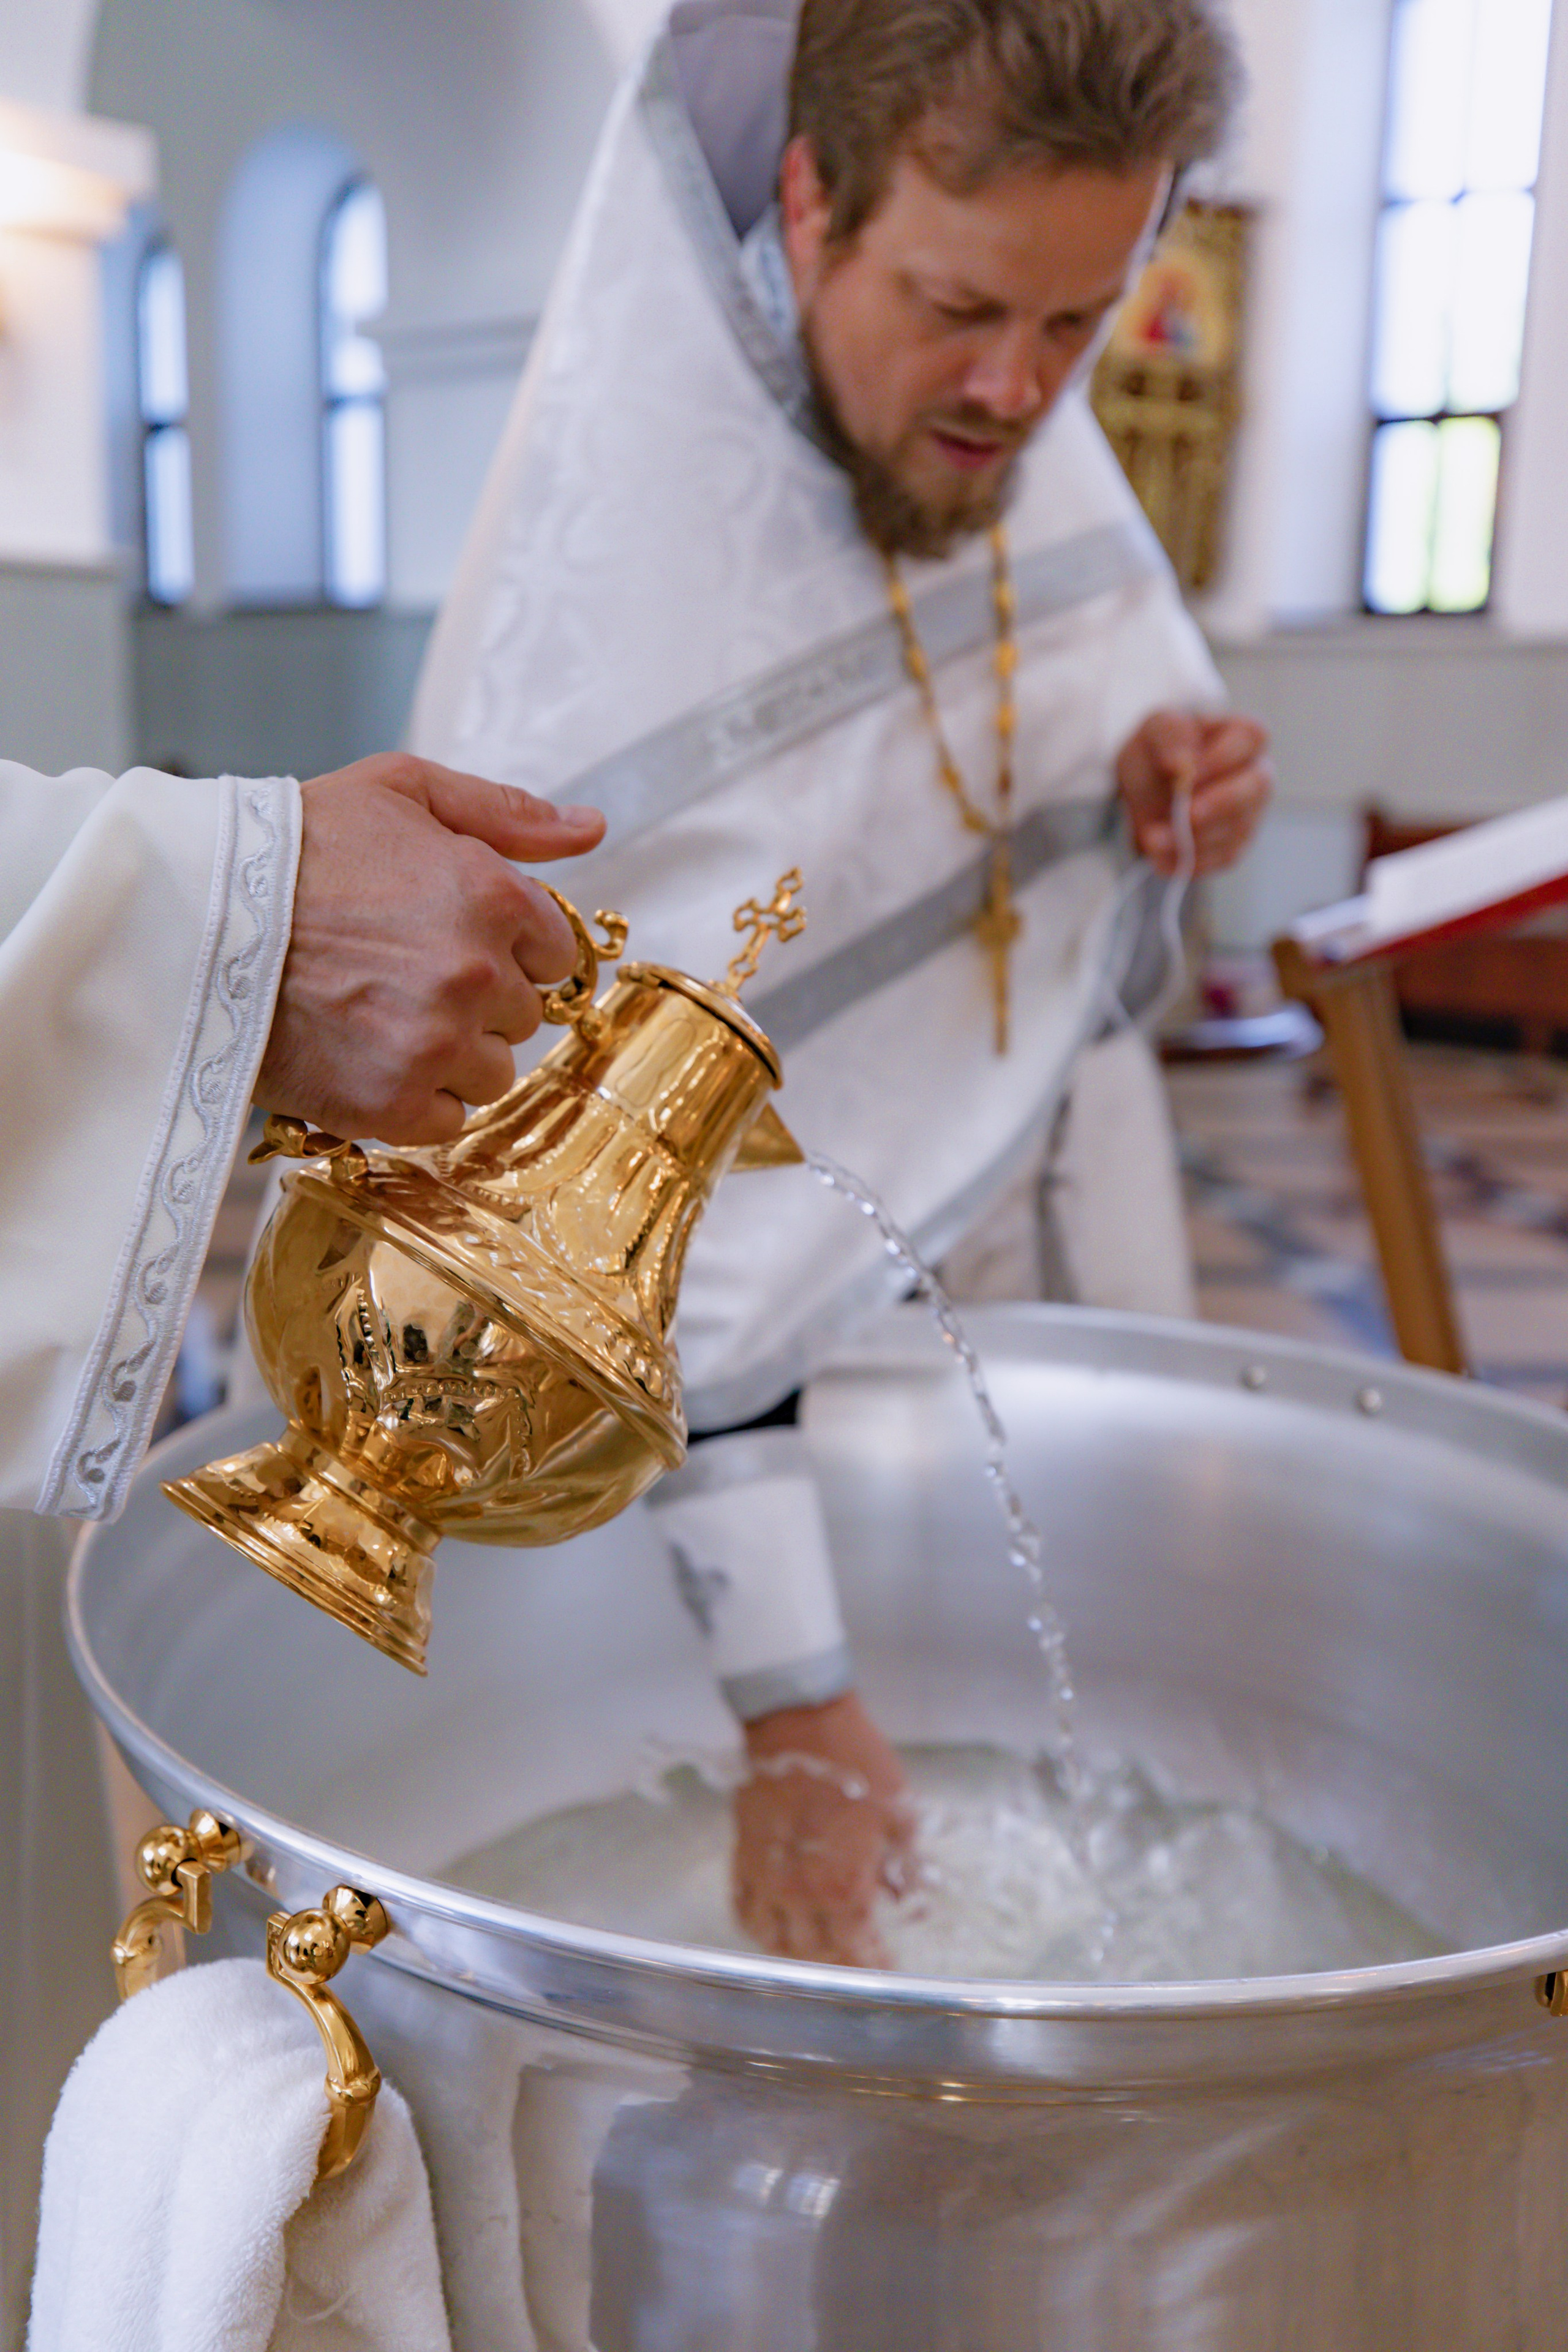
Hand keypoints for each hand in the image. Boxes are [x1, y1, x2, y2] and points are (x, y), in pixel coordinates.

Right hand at [255, 754, 604, 1144]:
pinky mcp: (393, 1104)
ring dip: (452, 1054)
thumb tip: (590, 828)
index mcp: (493, 898)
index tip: (452, 939)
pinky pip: (447, 1119)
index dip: (507, 947)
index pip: (554, 953)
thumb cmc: (296, 847)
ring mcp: (436, 1045)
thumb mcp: (403, 791)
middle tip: (403, 974)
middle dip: (478, 998)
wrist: (196, 917)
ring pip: (492, 1073)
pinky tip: (369, 1056)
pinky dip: (416, 1099)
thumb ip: (507, 812)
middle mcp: (477, 976)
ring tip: (383, 1016)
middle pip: (522, 1016)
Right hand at [733, 1690, 914, 1965]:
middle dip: (836, 1964)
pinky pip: (742, 1907)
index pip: (858, 1948)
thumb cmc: (857, 1765)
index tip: (884, 1969)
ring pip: (772, 1940)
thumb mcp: (899, 1816)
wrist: (800, 1724)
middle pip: (814, 1954)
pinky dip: (757, 1925)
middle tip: (853, 1961)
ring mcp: (765, 1877)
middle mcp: (800, 1893)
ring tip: (813, 1949)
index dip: (872, 1964)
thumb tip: (908, 1904)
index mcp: (844, 1886)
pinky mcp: (742, 1855)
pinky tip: (772, 1924)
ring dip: (794, 1953)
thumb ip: (904, 1869)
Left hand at [1116, 708, 1271, 877]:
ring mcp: (1249, 813)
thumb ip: (1171, 737)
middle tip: (1185, 816)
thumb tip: (1183, 766)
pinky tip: (1160, 858)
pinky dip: (1191, 861)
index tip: (1188, 775)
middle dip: (1219, 805)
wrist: (1144, 790)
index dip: (1222, 759)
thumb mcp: (1155, 731)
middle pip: (1257, 789)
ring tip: (1152, 839)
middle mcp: (1255, 774)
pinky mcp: (1234, 845)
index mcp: (1242, 736)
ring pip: (1237, 829)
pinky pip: (1222, 858)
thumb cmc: (1160, 751)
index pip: (1250, 739)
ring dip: (1195, 838)